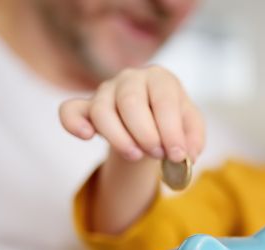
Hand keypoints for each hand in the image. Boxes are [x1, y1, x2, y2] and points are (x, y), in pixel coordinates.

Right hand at [60, 65, 204, 163]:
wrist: (150, 124)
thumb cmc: (172, 122)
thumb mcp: (191, 128)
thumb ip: (194, 139)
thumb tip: (187, 155)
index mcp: (160, 79)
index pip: (164, 100)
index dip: (171, 130)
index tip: (177, 155)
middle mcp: (131, 79)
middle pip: (131, 102)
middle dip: (146, 134)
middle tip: (157, 154)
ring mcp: (105, 90)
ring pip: (102, 110)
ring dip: (118, 137)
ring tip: (135, 155)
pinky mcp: (86, 106)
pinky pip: (70, 111)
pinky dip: (73, 123)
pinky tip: (87, 136)